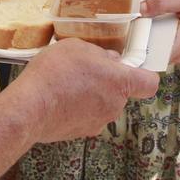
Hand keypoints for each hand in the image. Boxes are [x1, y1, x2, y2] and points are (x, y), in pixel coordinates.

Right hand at [11, 39, 159, 142]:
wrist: (30, 107)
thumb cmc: (55, 73)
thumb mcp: (78, 47)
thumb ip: (100, 54)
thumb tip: (110, 61)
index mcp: (120, 82)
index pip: (150, 84)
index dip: (144, 76)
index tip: (132, 69)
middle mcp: (114, 106)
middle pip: (121, 92)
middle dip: (107, 82)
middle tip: (85, 70)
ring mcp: (98, 122)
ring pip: (102, 104)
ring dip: (91, 95)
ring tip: (68, 84)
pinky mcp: (82, 133)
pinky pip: (87, 116)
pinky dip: (78, 108)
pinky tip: (61, 99)